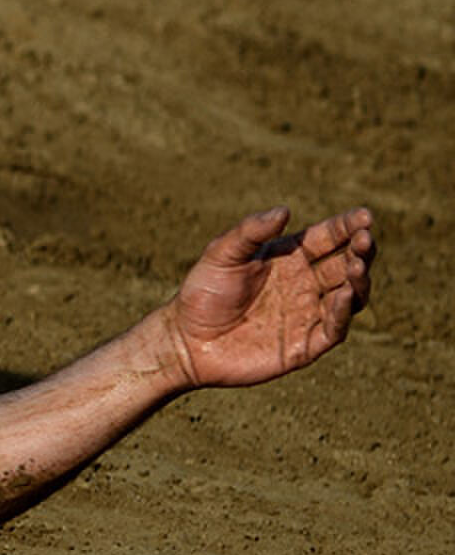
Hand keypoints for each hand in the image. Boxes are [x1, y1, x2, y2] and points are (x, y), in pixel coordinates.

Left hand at [163, 206, 374, 388]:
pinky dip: (342, 311)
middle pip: (346, 264)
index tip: (365, 215)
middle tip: (366, 238)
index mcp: (289, 257)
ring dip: (358, 280)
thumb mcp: (221, 254)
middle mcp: (305, 283)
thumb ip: (250, 232)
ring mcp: (308, 313)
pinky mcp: (306, 344)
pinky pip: (334, 327)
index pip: (328, 238)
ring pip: (349, 295)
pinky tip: (342, 295)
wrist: (188, 339)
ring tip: (357, 264)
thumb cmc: (203, 291)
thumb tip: (284, 210)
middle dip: (360, 250)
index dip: (347, 226)